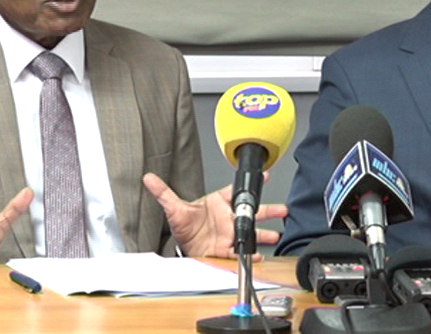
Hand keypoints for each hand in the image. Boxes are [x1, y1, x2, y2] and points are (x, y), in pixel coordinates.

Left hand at [143, 173, 287, 259]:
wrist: (184, 247)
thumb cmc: (185, 226)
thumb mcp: (174, 208)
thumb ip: (163, 192)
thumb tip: (148, 178)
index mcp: (219, 203)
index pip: (236, 191)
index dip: (250, 185)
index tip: (265, 176)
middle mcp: (228, 217)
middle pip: (252, 212)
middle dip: (268, 210)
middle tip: (282, 209)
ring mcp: (231, 233)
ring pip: (252, 231)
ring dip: (265, 233)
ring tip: (276, 234)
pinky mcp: (228, 249)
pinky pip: (241, 250)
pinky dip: (250, 253)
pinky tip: (258, 254)